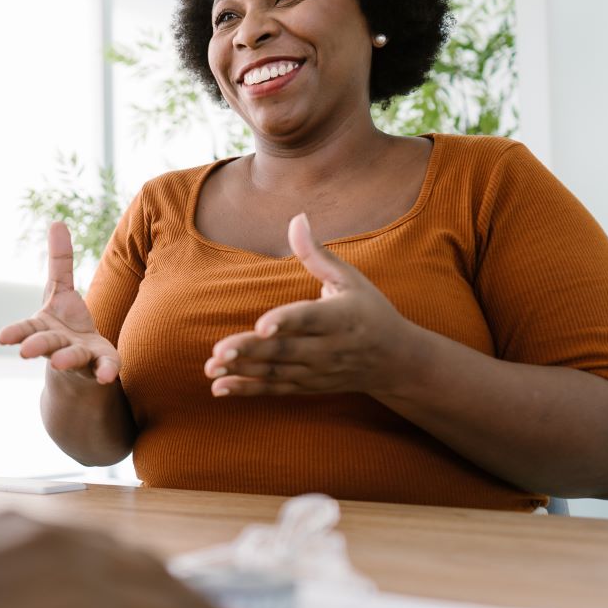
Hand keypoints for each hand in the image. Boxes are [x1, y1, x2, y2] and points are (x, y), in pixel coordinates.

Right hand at [0, 222, 120, 383]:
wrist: (81, 363)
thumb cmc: (66, 322)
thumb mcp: (61, 290)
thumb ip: (59, 261)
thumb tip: (56, 221)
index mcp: (44, 327)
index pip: (27, 329)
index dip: (16, 333)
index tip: (2, 338)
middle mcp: (58, 344)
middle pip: (46, 344)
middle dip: (36, 346)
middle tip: (25, 351)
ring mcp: (79, 357)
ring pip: (72, 357)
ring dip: (65, 359)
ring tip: (59, 362)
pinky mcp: (100, 365)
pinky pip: (105, 368)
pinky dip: (106, 372)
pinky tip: (108, 376)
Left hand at [204, 212, 414, 397]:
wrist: (396, 362)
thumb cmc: (370, 311)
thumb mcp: (351, 279)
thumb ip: (317, 254)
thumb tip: (297, 219)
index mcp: (339, 317)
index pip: (308, 319)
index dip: (285, 322)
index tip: (261, 325)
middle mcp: (328, 348)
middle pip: (285, 349)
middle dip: (251, 351)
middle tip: (218, 350)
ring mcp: (317, 370)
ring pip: (276, 372)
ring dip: (241, 371)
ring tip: (211, 367)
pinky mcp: (308, 385)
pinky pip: (275, 389)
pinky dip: (247, 389)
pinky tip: (219, 388)